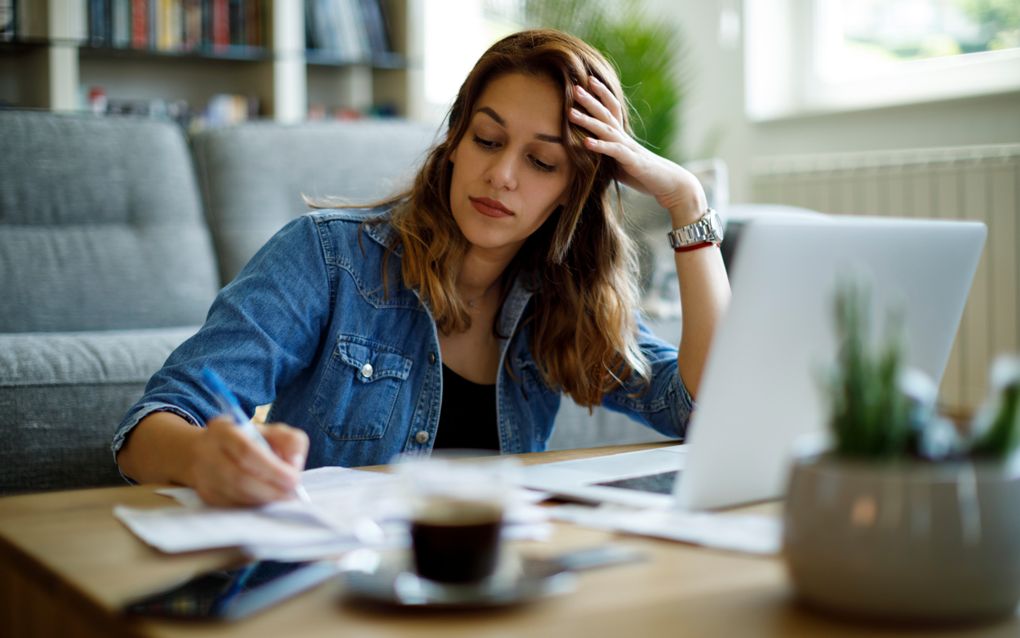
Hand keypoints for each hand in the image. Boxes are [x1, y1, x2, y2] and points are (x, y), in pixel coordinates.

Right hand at [189, 417, 308, 506]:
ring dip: (264, 499)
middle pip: (240, 478)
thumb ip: (290, 441)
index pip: (246, 451)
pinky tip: (266, 499)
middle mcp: (208, 453)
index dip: (272, 469)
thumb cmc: (249, 441)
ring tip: (283, 496)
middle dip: (271, 489)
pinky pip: (233, 506)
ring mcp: (204, 477)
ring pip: (237, 495)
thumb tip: (295, 463)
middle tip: (292, 493)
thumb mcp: (272, 432)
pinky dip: (254, 505)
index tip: (295, 480)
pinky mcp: (207, 496)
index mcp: (224, 431)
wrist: (208, 452)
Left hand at [568, 78, 706, 222]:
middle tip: (575, 87)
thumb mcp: (620, 164)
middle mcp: (625, 138)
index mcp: (622, 137)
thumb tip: (587, 158)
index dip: (600, 95)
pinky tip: (586, 142)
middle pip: (606, 114)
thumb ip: (606, 157)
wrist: (669, 184)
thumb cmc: (644, 175)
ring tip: (570, 112)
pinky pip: (614, 151)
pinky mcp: (632, 161)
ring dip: (588, 120)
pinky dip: (600, 146)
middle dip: (590, 100)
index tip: (585, 83)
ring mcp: (629, 148)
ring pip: (607, 130)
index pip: (611, 110)